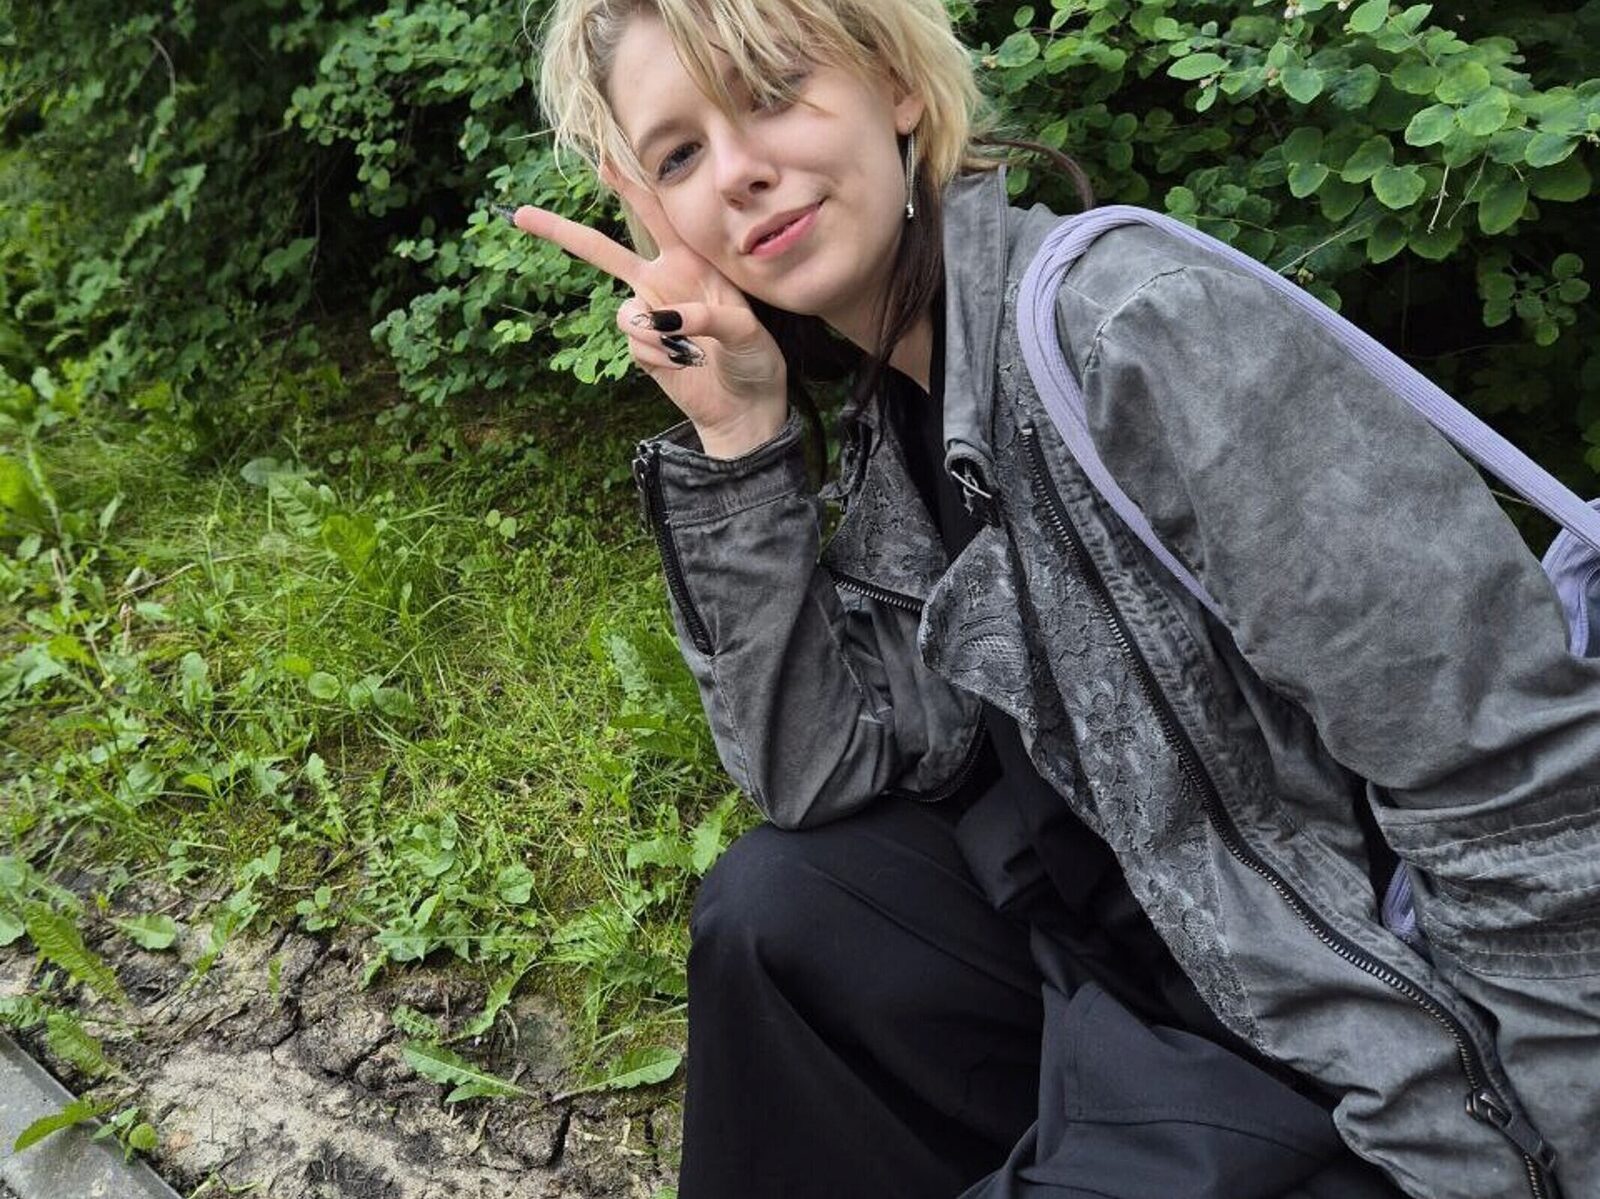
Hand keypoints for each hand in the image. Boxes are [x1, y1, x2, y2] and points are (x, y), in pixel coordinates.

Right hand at [511, 166, 787, 454]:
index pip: (658, 218)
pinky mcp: (642, 349)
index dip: (631, 188)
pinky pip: (636, 345)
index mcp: (691, 263)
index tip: (604, 162)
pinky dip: (661, 357)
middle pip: (604, 253)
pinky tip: (685, 365)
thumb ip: (707, 316)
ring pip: (625, 314)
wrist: (745, 406)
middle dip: (563, 232)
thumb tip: (662, 318)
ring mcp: (650, 316)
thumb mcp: (745, 331)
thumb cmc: (754, 359)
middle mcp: (663, 283)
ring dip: (655, 335)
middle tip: (521, 215)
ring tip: (692, 352)